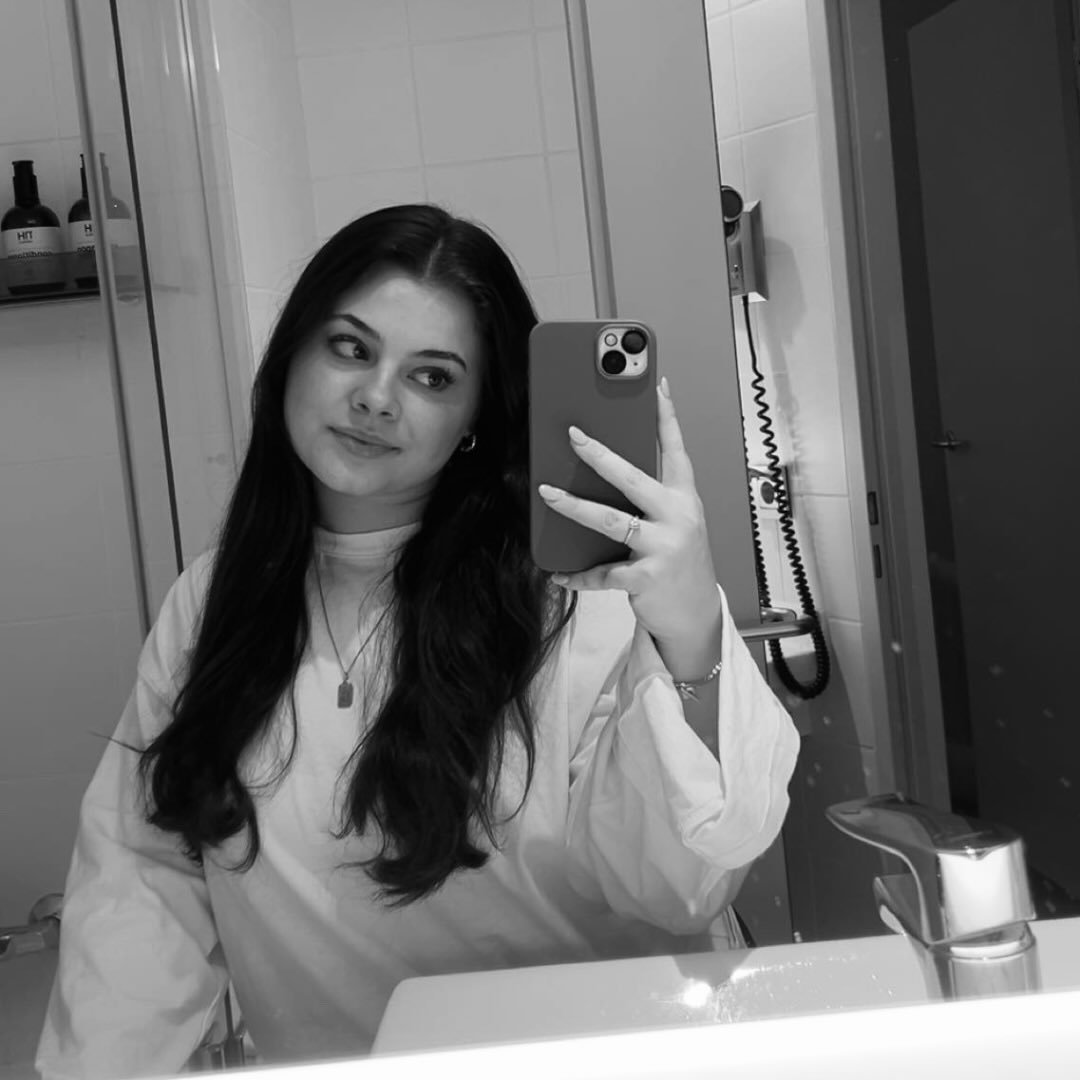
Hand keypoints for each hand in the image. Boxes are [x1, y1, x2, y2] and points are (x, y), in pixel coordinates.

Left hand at [537, 377, 721, 656]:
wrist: (695, 614)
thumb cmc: (679, 561)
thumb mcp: (675, 523)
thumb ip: (650, 499)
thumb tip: (604, 471)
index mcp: (684, 498)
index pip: (675, 450)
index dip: (667, 417)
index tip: (658, 385)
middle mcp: (677, 517)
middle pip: (633, 478)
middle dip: (600, 455)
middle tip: (573, 435)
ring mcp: (663, 547)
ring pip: (611, 520)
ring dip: (574, 506)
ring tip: (547, 493)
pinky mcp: (646, 577)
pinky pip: (602, 572)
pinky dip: (578, 575)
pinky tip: (559, 573)